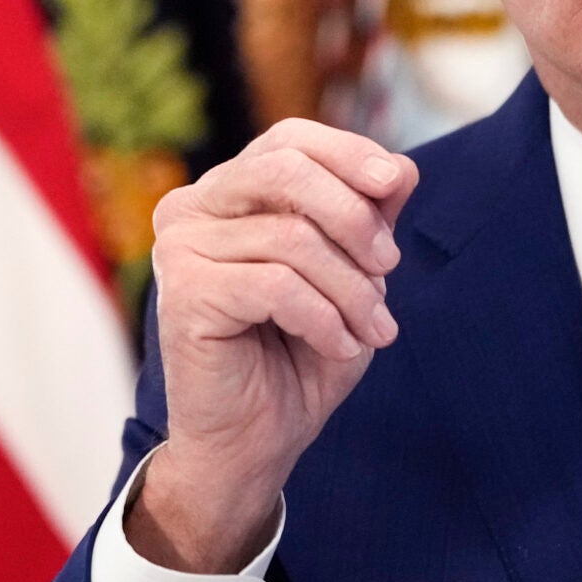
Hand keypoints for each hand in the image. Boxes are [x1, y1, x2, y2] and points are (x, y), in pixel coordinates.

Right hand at [126, 120, 418, 574]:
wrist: (255, 441)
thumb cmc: (299, 354)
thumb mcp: (350, 275)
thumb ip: (368, 218)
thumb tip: (402, 168)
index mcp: (226, 192)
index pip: (288, 140)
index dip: (348, 153)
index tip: (396, 185)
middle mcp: (191, 208)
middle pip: (284, 169)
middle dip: (354, 217)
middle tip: (390, 268)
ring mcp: (180, 248)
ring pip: (292, 237)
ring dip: (351, 289)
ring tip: (374, 329)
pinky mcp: (184, 294)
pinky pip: (276, 286)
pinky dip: (325, 318)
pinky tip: (338, 346)